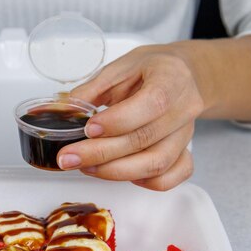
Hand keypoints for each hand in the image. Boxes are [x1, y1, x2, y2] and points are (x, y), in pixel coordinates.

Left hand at [57, 44, 204, 190]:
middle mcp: (184, 108)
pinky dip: (145, 182)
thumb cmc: (149, 70)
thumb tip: (65, 110)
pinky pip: (170, 177)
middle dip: (101, 153)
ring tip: (85, 167)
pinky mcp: (184, 152)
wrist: (180, 75)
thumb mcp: (119, 68)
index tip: (88, 129)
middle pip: (146, 139)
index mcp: (170, 78)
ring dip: (116, 171)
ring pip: (156, 163)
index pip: (152, 103)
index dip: (118, 121)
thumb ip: (92, 89)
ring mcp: (185, 133)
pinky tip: (120, 173)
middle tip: (69, 157)